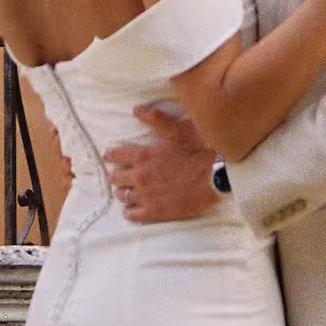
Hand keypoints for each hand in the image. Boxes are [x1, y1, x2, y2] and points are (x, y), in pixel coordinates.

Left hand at [104, 107, 216, 223]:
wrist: (216, 176)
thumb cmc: (198, 150)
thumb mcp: (177, 129)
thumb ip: (155, 119)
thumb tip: (136, 110)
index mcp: (143, 155)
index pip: (117, 156)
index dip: (111, 155)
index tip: (109, 156)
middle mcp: (141, 177)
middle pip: (116, 178)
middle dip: (115, 174)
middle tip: (117, 174)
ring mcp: (148, 196)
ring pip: (124, 196)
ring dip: (123, 192)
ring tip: (125, 190)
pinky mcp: (157, 212)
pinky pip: (134, 215)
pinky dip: (129, 211)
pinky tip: (131, 209)